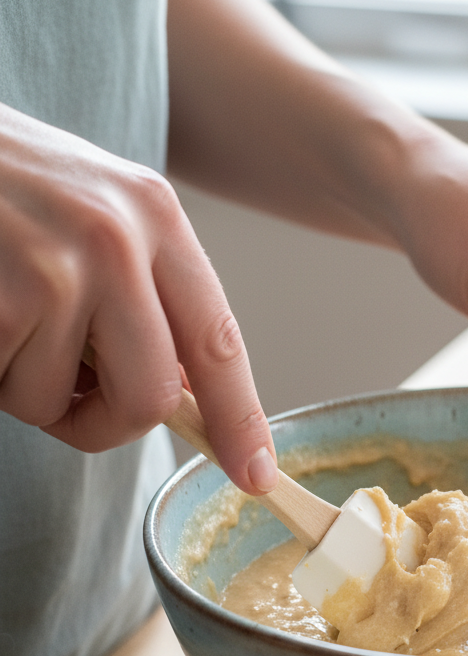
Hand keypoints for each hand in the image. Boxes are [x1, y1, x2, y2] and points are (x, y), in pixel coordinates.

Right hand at [0, 102, 276, 493]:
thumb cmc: (1, 182)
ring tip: (1, 314)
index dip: (239, 419)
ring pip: (56, 402)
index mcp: (155, 215)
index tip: (255, 473)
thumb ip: (144, 290)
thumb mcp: (95, 209)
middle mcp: (115, 241)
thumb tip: (177, 390)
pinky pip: (2, 389)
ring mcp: (52, 271)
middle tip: (69, 402)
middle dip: (107, 423)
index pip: (217, 342)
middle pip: (149, 398)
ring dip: (22, 386)